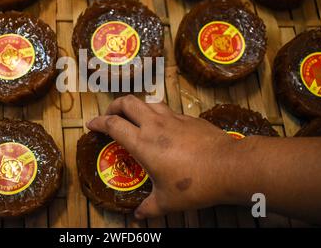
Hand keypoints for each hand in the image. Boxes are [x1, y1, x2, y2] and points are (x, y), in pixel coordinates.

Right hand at [86, 95, 235, 218]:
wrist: (229, 166)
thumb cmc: (194, 184)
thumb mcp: (167, 201)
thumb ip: (149, 208)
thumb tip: (137, 217)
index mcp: (142, 142)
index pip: (113, 124)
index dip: (98, 122)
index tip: (91, 125)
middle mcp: (154, 125)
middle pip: (127, 102)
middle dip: (114, 106)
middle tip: (110, 116)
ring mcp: (173, 119)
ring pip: (148, 102)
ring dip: (136, 106)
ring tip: (134, 118)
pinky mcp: (189, 118)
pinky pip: (167, 110)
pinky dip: (157, 113)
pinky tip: (163, 126)